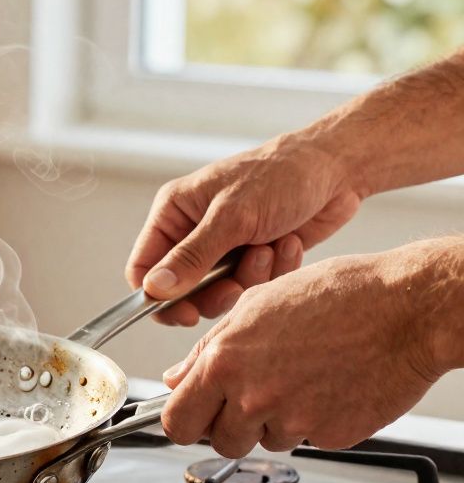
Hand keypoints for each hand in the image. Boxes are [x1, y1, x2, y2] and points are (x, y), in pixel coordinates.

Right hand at [126, 134, 363, 325]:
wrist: (337, 170)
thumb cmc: (281, 176)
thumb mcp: (232, 217)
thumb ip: (191, 257)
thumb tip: (153, 289)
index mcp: (174, 213)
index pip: (143, 268)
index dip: (158, 297)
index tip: (185, 313)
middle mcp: (192, 232)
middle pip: (181, 290)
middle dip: (213, 292)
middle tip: (234, 287)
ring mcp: (223, 247)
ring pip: (219, 293)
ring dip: (248, 278)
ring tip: (268, 249)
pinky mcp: (252, 259)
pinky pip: (251, 287)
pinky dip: (273, 271)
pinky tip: (288, 244)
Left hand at [160, 244, 451, 456]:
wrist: (407, 309)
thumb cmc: (339, 296)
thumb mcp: (257, 305)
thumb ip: (208, 350)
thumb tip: (177, 378)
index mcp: (225, 362)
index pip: (177, 421)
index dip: (183, 420)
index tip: (192, 415)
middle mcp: (253, 396)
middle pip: (220, 441)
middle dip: (230, 425)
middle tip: (254, 395)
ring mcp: (293, 421)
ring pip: (265, 441)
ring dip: (275, 421)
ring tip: (303, 377)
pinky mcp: (330, 436)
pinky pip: (307, 440)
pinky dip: (314, 422)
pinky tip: (329, 386)